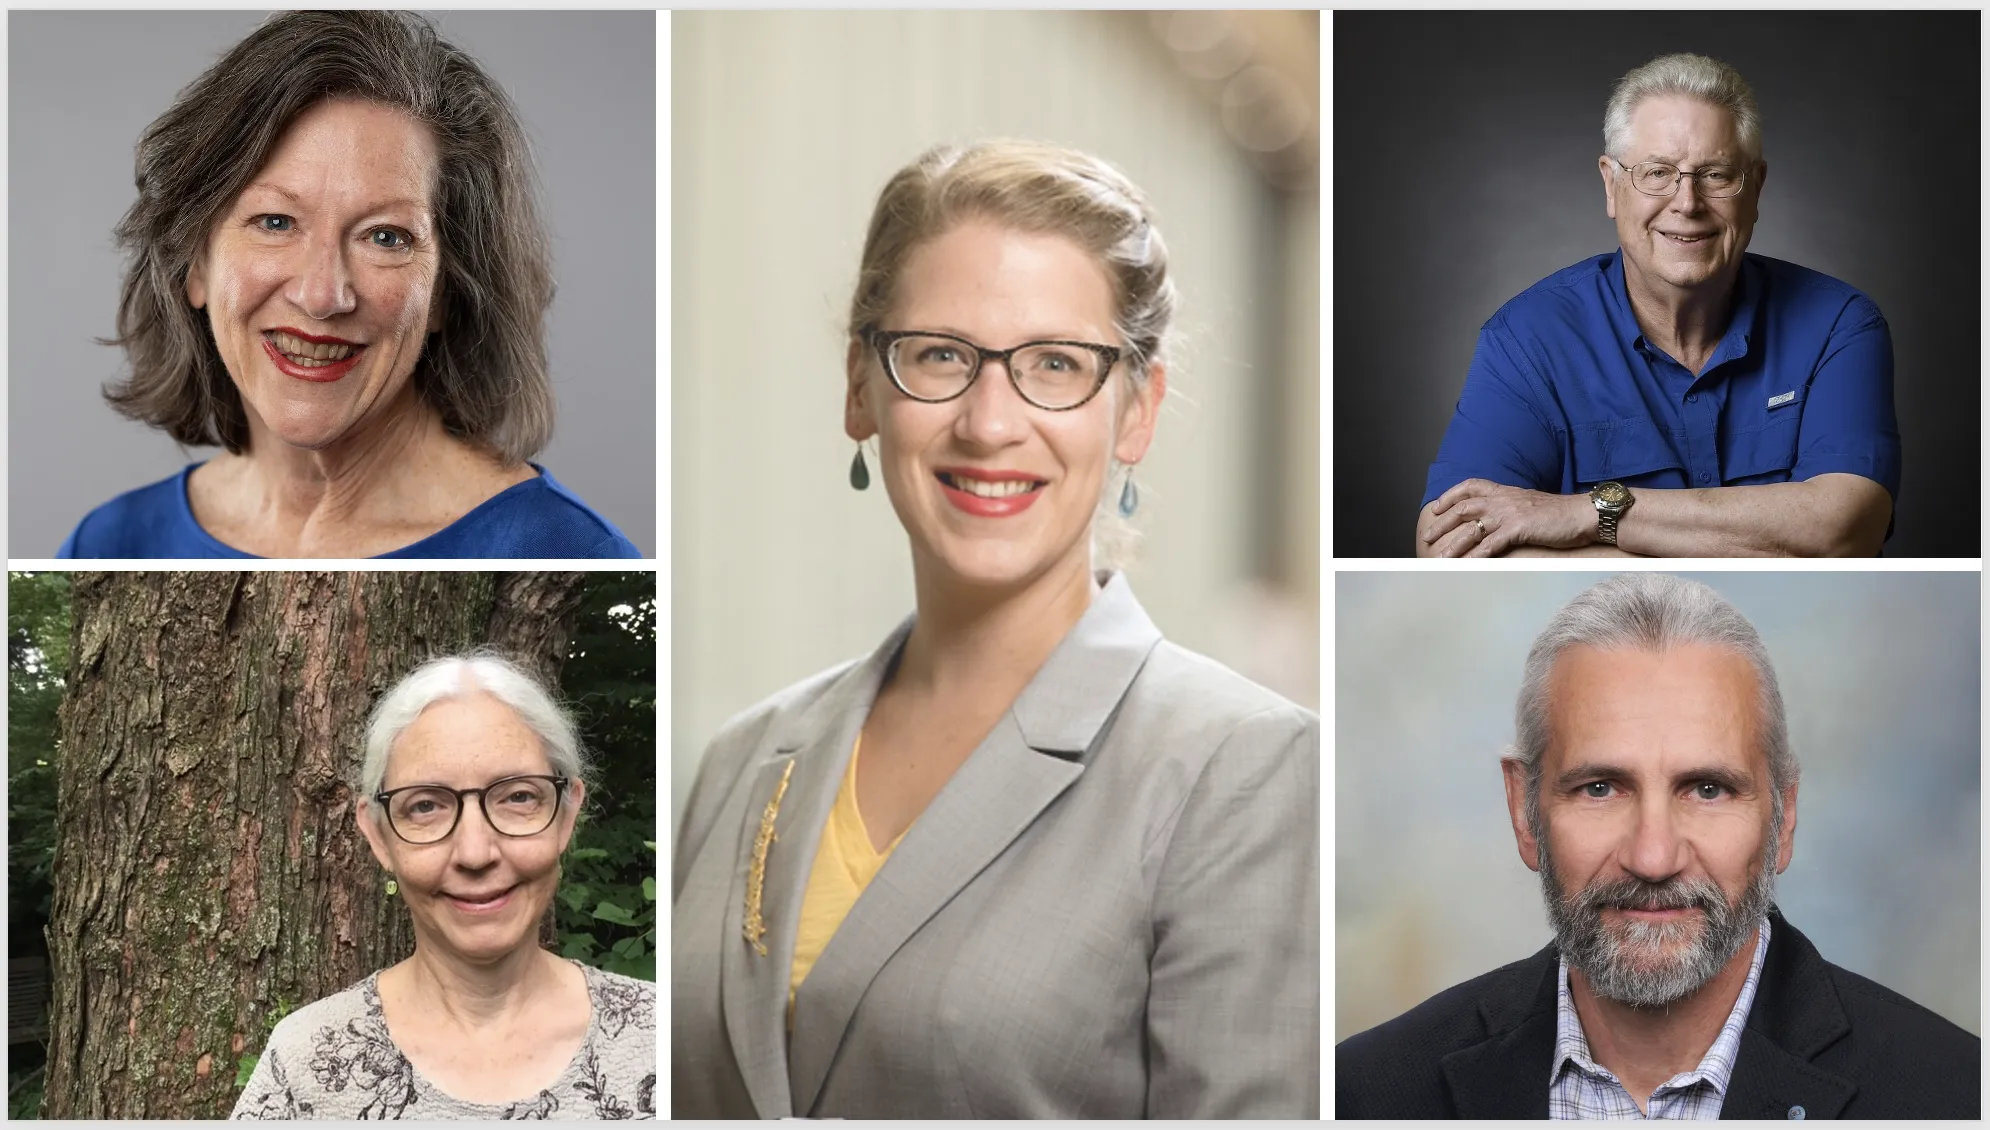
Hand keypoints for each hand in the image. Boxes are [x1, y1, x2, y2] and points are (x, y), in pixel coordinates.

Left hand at [1419, 480, 1594, 557]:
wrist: (1583, 514)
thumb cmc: (1559, 513)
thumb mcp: (1529, 504)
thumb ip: (1511, 507)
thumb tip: (1497, 519)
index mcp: (1505, 491)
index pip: (1470, 486)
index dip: (1450, 496)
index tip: (1437, 508)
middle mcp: (1503, 499)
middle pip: (1463, 508)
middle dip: (1442, 524)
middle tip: (1427, 537)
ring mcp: (1510, 513)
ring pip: (1472, 528)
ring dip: (1453, 545)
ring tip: (1440, 558)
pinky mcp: (1519, 528)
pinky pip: (1490, 544)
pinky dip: (1475, 556)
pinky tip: (1466, 566)